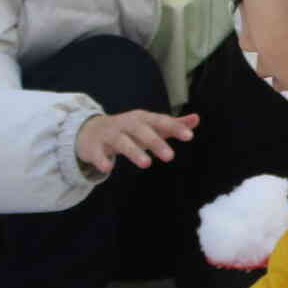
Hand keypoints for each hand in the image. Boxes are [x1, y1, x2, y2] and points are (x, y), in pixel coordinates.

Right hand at [76, 110, 198, 173]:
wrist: (91, 131)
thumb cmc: (128, 130)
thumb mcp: (150, 125)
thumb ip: (172, 124)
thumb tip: (196, 119)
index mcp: (142, 119)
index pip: (161, 121)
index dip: (175, 127)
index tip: (189, 136)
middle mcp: (127, 124)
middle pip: (142, 131)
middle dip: (156, 142)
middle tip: (171, 157)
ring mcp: (110, 134)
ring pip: (122, 142)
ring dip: (134, 151)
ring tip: (146, 164)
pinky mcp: (94, 147)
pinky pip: (97, 153)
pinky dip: (101, 159)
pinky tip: (108, 168)